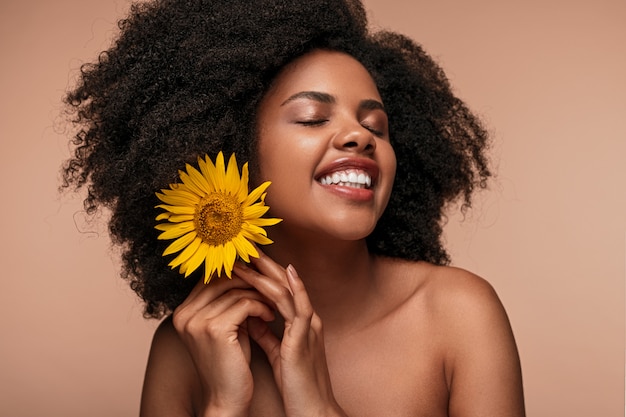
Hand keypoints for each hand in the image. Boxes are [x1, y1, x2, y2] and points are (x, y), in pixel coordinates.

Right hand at [172, 276, 274, 415]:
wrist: (226, 398)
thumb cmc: (230, 362)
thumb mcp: (226, 326)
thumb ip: (227, 301)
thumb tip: (246, 270)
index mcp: (182, 311)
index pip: (212, 278)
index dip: (239, 275)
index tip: (261, 280)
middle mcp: (184, 313)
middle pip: (223, 279)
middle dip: (252, 282)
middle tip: (273, 290)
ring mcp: (197, 320)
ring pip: (236, 290)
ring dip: (261, 296)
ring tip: (273, 306)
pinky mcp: (215, 329)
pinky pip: (245, 304)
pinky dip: (262, 307)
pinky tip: (270, 316)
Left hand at [233, 250, 346, 416]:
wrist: (313, 410)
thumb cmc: (297, 386)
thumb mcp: (278, 354)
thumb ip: (266, 335)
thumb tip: (251, 319)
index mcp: (302, 324)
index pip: (283, 291)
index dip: (266, 274)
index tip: (247, 261)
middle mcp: (308, 320)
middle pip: (287, 284)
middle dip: (267, 265)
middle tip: (248, 248)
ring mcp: (309, 327)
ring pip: (290, 291)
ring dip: (269, 272)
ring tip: (251, 257)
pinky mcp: (305, 338)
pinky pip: (298, 306)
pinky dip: (290, 288)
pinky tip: (278, 274)